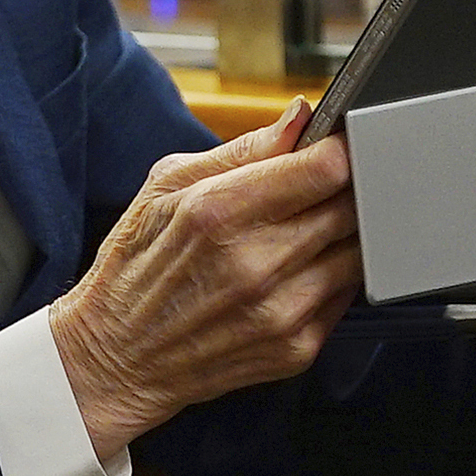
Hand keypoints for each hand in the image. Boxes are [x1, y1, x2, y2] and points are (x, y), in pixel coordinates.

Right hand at [50, 101, 361, 457]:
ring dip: (342, 235)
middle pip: (350, 208)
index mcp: (219, 212)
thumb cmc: (136, 265)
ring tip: (304, 232)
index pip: (324, 170)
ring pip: (357, 253)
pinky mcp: (296, 350)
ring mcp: (280, 313)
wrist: (118, 360)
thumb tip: (300, 116)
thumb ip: (243, 149)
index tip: (334, 147)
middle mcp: (255, 265)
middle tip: (320, 188)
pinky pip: (346, 296)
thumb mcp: (167, 187)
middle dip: (343, 190)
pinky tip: (297, 274)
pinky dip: (332, 277)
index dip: (339, 150)